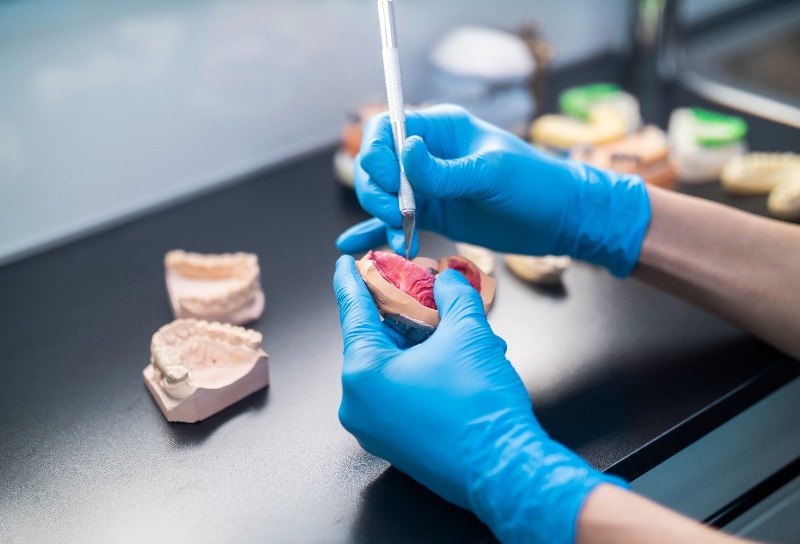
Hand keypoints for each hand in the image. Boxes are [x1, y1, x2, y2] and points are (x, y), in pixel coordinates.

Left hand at [333, 255, 625, 542]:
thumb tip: (448, 279)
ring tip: (460, 331)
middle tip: (425, 292)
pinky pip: (401, 394)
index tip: (345, 263)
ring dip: (424, 344)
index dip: (352, 281)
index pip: (353, 312)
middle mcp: (359, 405)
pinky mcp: (396, 444)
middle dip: (406, 314)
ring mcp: (376, 429)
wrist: (507, 469)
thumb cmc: (481, 408)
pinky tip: (457, 360)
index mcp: (363, 374)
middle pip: (377, 340)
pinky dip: (424, 371)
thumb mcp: (469, 333)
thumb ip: (454, 295)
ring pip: (394, 368)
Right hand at [336, 104, 649, 276]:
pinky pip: (396, 222)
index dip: (377, 154)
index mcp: (442, 129)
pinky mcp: (434, 214)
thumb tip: (404, 151)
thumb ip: (444, 170)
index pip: (387, 129)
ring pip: (384, 196)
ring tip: (397, 238)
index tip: (391, 182)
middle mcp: (429, 154)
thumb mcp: (491, 174)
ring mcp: (429, 186)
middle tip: (396, 216)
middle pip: (378, 166)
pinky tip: (356, 247)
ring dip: (379, 217)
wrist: (562, 219)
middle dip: (377, 192)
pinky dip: (376, 233)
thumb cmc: (537, 184)